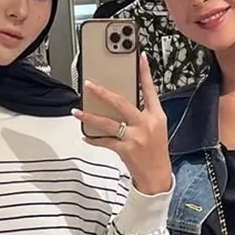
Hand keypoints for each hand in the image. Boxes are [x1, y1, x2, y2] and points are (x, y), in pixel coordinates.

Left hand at [73, 54, 172, 194]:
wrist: (157, 176)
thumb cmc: (156, 151)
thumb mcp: (157, 128)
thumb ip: (143, 112)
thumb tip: (122, 100)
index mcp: (157, 116)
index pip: (150, 90)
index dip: (145, 73)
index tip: (140, 58)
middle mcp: (146, 124)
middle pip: (122, 103)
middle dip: (103, 93)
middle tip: (90, 84)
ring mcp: (135, 137)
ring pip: (108, 123)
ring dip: (90, 117)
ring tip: (77, 111)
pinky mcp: (125, 149)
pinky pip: (105, 141)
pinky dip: (94, 138)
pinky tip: (85, 136)